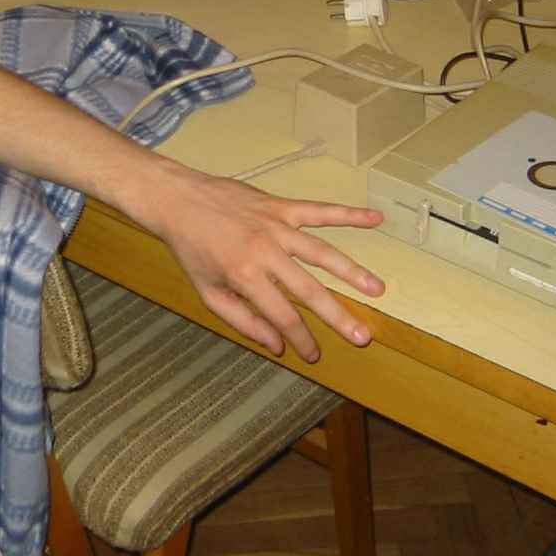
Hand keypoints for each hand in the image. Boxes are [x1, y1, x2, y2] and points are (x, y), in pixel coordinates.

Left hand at [137, 167, 386, 362]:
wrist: (178, 200)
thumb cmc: (192, 249)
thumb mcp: (208, 292)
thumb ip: (242, 320)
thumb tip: (276, 345)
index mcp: (244, 275)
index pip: (282, 315)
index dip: (301, 339)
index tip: (314, 355)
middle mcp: (264, 250)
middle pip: (309, 289)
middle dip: (337, 316)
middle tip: (362, 337)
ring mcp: (275, 225)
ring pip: (322, 251)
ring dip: (352, 271)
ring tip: (377, 289)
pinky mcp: (280, 205)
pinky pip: (319, 210)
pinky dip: (348, 214)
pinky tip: (375, 218)